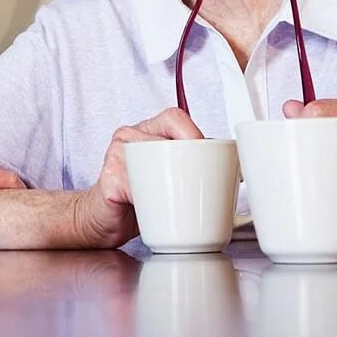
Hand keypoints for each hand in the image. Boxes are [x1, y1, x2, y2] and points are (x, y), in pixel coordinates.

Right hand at [73, 107, 202, 247]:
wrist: (101, 219)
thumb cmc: (137, 197)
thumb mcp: (166, 175)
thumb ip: (190, 167)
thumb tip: (235, 175)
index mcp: (146, 130)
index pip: (175, 118)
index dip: (195, 135)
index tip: (210, 157)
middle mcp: (129, 136)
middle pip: (166, 139)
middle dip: (189, 161)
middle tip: (200, 181)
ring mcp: (116, 155)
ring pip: (152, 161)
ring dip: (171, 182)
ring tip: (179, 198)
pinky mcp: (109, 179)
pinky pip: (136, 187)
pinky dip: (152, 201)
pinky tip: (155, 208)